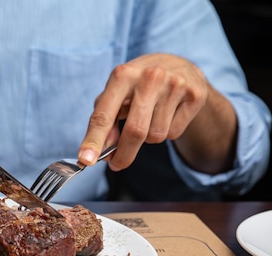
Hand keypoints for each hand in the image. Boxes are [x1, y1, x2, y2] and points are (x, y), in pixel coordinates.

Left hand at [78, 53, 207, 170]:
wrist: (179, 65)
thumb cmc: (138, 84)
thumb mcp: (116, 94)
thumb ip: (105, 121)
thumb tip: (103, 151)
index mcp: (123, 75)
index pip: (104, 115)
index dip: (93, 140)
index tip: (85, 160)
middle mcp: (150, 77)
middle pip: (134, 132)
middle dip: (123, 155)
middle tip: (116, 165)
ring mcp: (175, 85)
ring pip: (155, 136)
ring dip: (147, 138)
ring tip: (149, 118)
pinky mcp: (195, 95)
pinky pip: (173, 133)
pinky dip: (166, 131)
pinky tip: (167, 114)